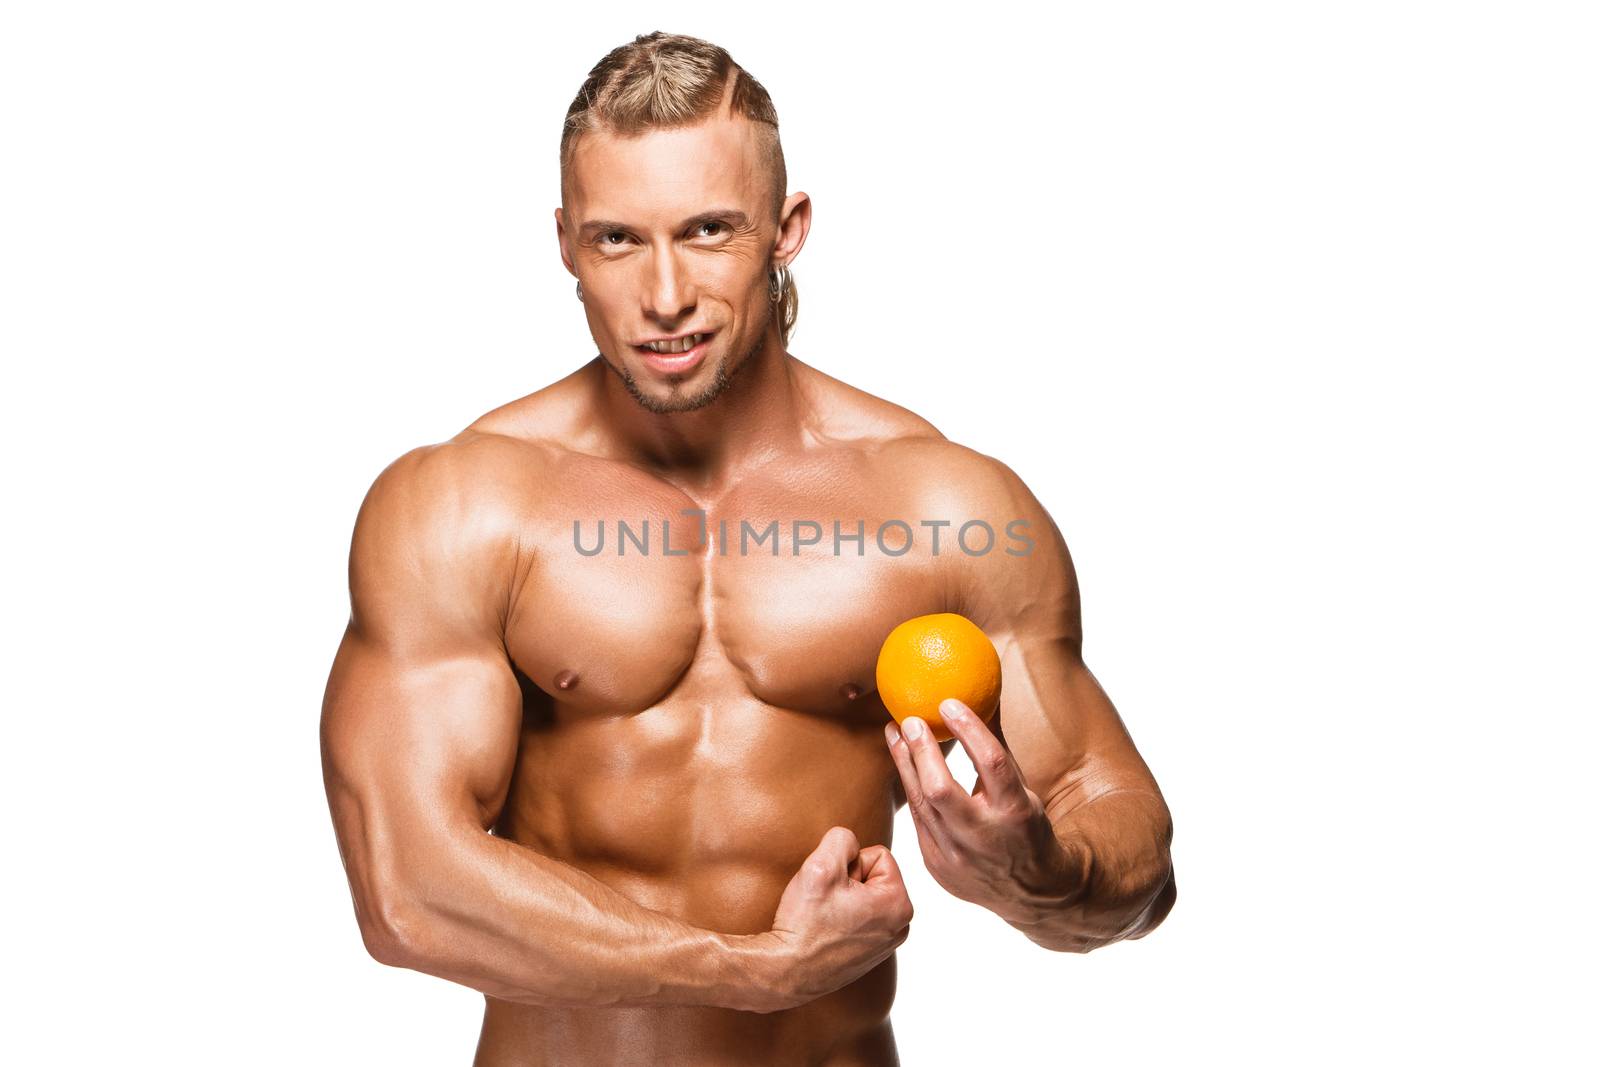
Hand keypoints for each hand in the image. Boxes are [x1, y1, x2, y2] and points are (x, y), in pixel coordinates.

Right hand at [756, 826, 913, 1011]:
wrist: (785, 971)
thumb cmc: (804, 923)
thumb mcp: (821, 865)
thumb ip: (842, 838)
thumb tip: (852, 843)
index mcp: (899, 904)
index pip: (878, 855)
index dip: (849, 864)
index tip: (834, 888)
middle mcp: (901, 926)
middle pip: (874, 876)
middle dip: (849, 881)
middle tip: (827, 903)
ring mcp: (886, 943)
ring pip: (864, 896)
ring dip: (843, 899)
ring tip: (825, 917)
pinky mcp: (870, 954)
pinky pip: (859, 917)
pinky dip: (842, 919)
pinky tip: (825, 932)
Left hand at [885, 699, 1084, 924]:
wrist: (1029, 892)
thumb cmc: (1026, 828)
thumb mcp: (1025, 791)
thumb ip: (1000, 750)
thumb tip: (985, 697)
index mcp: (1015, 811)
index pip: (991, 763)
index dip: (968, 730)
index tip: (948, 703)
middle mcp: (985, 835)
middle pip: (942, 788)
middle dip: (922, 751)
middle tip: (910, 720)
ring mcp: (957, 855)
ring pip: (921, 803)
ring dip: (904, 764)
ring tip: (894, 733)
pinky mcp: (937, 866)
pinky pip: (917, 821)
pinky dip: (911, 790)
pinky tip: (902, 764)